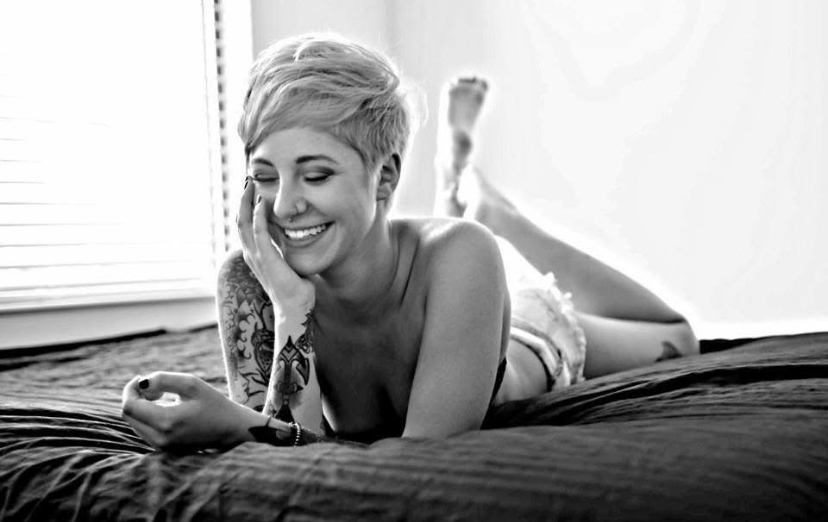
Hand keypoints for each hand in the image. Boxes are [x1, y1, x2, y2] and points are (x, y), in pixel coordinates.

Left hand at [121, 371, 264, 450]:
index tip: (141, 378)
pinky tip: (165, 408)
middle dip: (135, 397)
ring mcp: (161, 447)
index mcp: (166, 422)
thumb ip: (163, 379)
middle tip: (154, 387)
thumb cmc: (214, 404)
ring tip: (161, 396)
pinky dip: (147, 417)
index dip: (130, 389)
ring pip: (135, 423)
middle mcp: (160, 439)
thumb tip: (141, 383)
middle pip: (128, 416)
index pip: (129, 406)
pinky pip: (144, 431)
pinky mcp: (164, 450)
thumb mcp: (192, 384)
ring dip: (141, 407)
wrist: (231, 429)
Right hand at [237, 177, 314, 310]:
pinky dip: (258, 215)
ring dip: (246, 202)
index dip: (246, 207)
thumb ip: (282, 247)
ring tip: (250, 185)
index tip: (252, 190)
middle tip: (247, 181)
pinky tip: (262, 201)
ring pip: (244, 223)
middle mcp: (251, 254)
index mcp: (255, 254)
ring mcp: (256, 257)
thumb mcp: (285, 260)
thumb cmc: (294, 286)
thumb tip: (290, 234)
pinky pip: (259, 232)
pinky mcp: (266, 259)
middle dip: (242, 199)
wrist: (295, 306)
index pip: (245, 226)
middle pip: (240, 220)